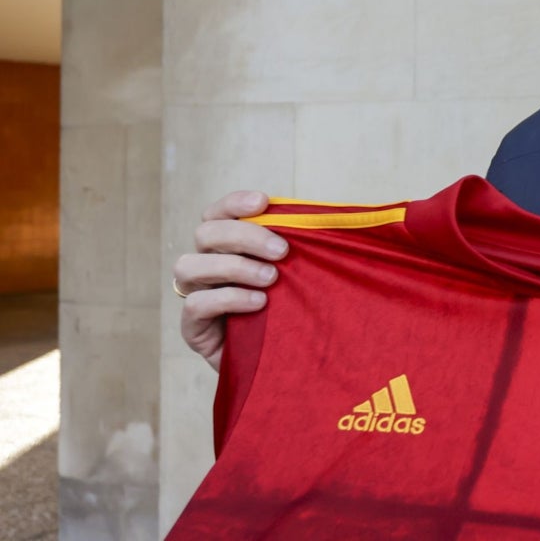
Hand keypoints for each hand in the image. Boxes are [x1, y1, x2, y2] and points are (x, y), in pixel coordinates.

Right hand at [173, 191, 286, 371]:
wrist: (281, 364)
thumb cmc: (290, 311)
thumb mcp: (295, 276)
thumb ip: (298, 248)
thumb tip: (324, 220)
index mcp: (226, 246)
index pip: (217, 213)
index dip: (234, 203)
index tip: (264, 202)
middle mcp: (205, 265)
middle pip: (204, 233)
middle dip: (244, 236)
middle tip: (281, 251)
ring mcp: (195, 295)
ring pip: (188, 266)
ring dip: (233, 266)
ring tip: (270, 279)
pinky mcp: (193, 328)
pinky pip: (196, 305)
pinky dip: (229, 298)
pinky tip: (259, 303)